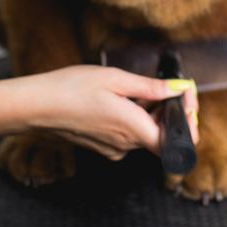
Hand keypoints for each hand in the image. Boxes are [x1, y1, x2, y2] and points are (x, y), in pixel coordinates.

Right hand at [16, 65, 198, 160]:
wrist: (38, 105)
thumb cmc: (71, 89)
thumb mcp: (116, 79)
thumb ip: (150, 88)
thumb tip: (178, 89)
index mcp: (133, 129)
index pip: (176, 140)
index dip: (187, 121)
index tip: (184, 96)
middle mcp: (126, 144)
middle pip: (161, 133)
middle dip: (169, 110)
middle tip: (164, 85)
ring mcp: (113, 148)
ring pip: (144, 132)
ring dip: (150, 112)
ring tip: (135, 89)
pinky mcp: (103, 146)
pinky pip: (128, 133)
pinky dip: (133, 117)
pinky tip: (119, 99)